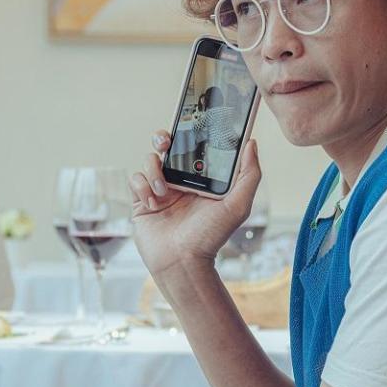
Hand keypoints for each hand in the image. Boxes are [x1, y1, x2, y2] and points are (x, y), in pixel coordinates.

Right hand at [129, 129, 261, 281]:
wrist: (182, 262)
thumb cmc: (211, 237)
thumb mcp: (237, 205)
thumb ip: (249, 174)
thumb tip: (251, 143)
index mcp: (201, 178)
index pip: (195, 146)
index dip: (190, 132)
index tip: (190, 124)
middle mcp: (180, 180)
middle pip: (167, 146)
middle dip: (163, 138)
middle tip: (166, 142)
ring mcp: (159, 190)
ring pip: (149, 160)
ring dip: (154, 170)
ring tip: (163, 192)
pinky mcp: (141, 200)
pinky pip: (135, 178)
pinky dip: (142, 186)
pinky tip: (153, 203)